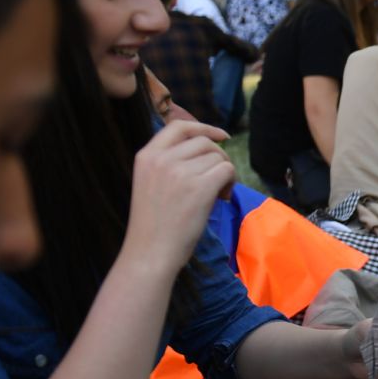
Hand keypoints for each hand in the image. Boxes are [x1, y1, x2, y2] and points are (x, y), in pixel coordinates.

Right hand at [122, 119, 236, 276]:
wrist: (150, 251)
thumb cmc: (153, 224)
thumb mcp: (150, 183)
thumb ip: (169, 163)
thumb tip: (208, 150)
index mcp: (146, 155)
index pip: (178, 127)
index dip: (204, 128)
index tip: (222, 136)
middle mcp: (162, 158)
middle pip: (204, 142)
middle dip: (218, 158)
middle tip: (218, 182)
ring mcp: (180, 171)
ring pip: (218, 157)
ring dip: (225, 174)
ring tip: (217, 195)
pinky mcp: (199, 186)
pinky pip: (227, 170)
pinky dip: (231, 183)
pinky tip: (222, 199)